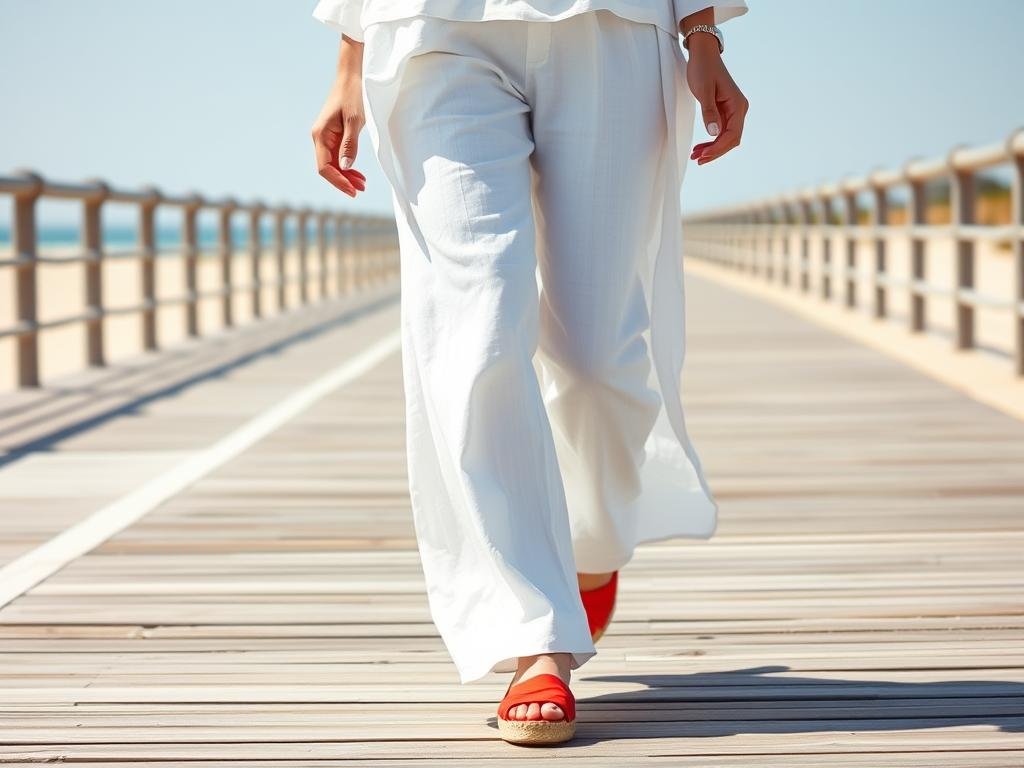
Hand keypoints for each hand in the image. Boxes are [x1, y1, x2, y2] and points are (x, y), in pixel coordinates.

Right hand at [311, 36, 367, 196]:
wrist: (351, 77)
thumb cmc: (352, 95)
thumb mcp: (355, 120)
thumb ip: (350, 144)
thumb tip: (345, 167)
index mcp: (320, 135)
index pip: (325, 167)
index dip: (338, 181)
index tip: (353, 190)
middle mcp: (320, 138)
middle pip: (328, 168)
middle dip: (344, 181)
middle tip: (361, 190)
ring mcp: (327, 138)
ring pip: (334, 164)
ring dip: (347, 176)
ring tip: (363, 185)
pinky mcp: (335, 136)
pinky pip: (339, 157)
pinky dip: (348, 166)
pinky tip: (358, 174)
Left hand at [685, 34, 748, 165]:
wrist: (703, 54)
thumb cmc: (703, 69)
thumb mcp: (703, 90)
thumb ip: (709, 112)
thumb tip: (714, 133)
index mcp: (737, 105)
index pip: (732, 134)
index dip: (718, 148)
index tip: (703, 155)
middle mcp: (739, 109)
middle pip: (731, 139)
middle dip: (715, 152)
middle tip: (698, 160)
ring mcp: (733, 111)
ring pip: (726, 137)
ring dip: (712, 148)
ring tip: (696, 156)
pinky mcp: (725, 111)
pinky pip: (721, 131)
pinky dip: (711, 141)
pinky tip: (700, 147)